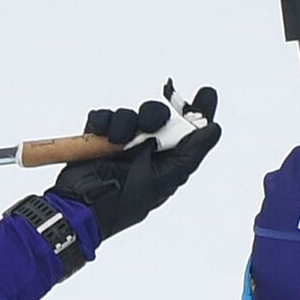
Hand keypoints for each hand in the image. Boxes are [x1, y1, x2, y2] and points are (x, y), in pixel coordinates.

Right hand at [50, 80, 220, 240]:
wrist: (84, 206)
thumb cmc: (126, 202)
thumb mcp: (165, 180)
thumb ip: (189, 154)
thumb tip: (214, 130)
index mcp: (165, 160)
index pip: (186, 131)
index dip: (197, 111)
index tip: (207, 92)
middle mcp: (146, 148)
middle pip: (158, 115)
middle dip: (154, 116)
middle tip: (148, 126)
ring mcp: (120, 142)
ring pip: (130, 114)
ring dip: (125, 124)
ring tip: (118, 143)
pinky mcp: (97, 137)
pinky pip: (103, 116)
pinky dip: (103, 122)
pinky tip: (102, 135)